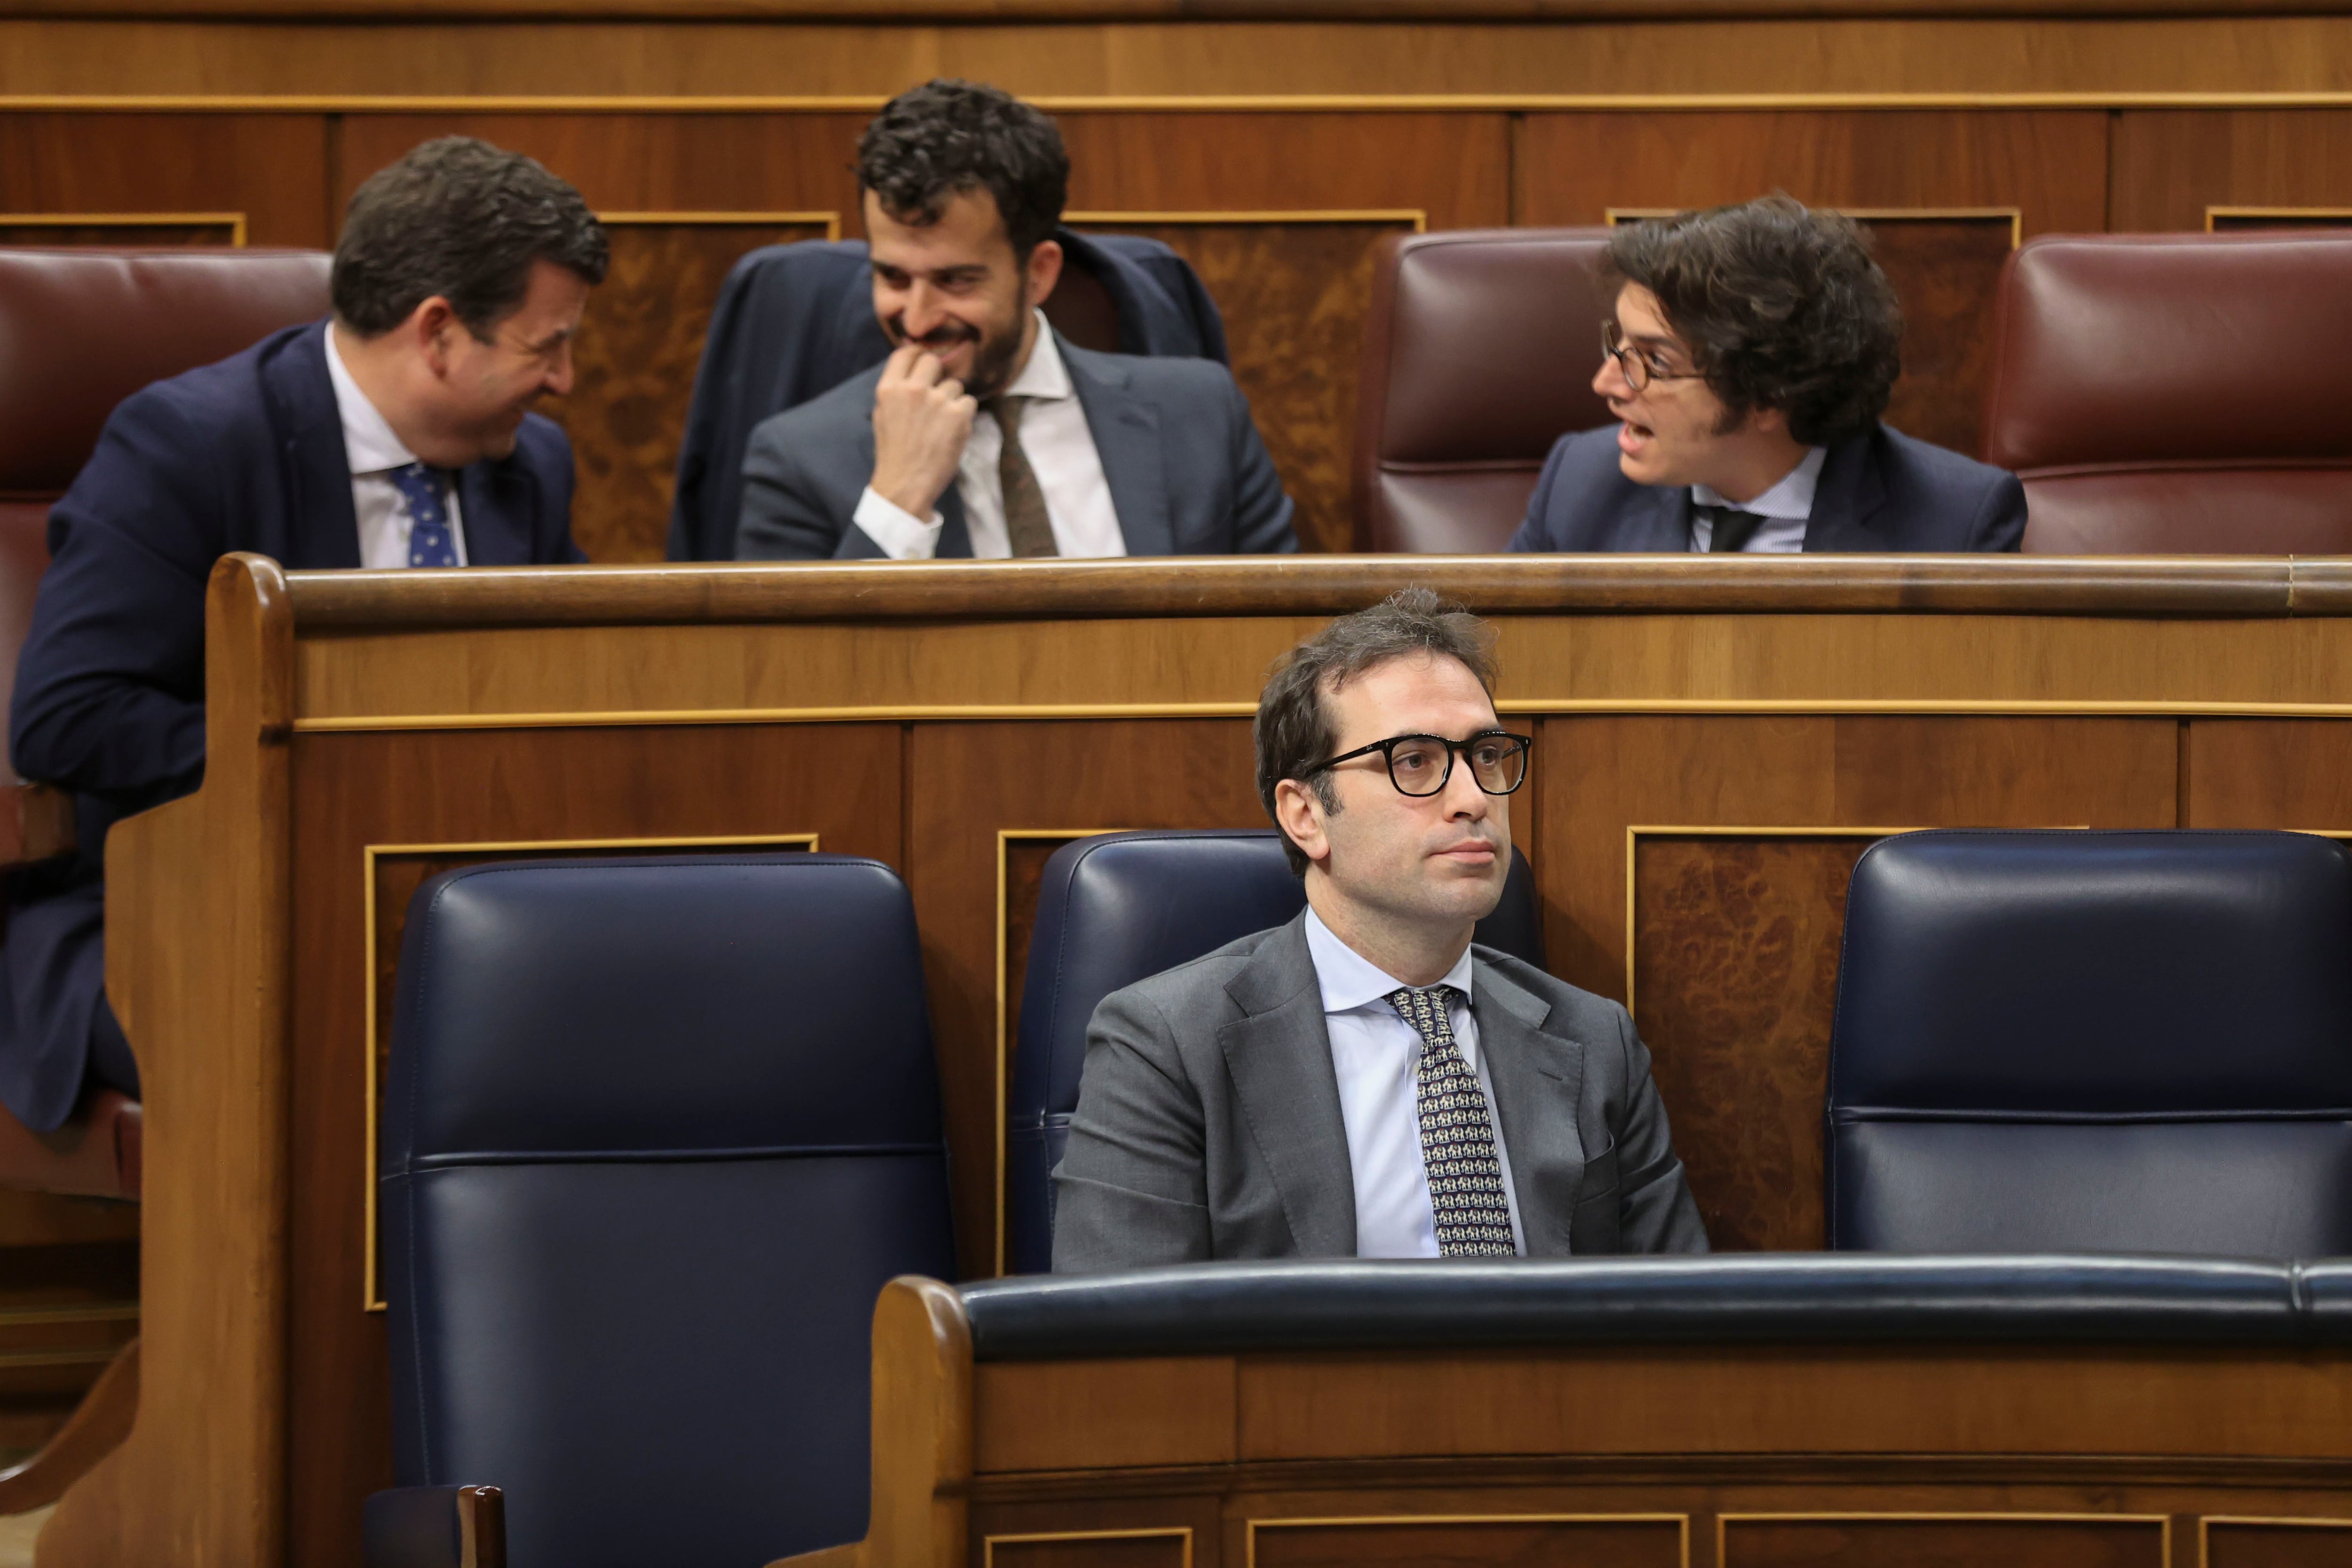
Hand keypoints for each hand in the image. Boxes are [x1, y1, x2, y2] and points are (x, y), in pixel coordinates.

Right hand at [869, 345, 975, 518]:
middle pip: (933, 361)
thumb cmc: (894, 452)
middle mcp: (912, 390)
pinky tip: (952, 432)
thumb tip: (913, 365)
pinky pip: (969, 402)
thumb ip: (896, 388)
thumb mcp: (883, 414)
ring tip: (941, 424)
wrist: (906, 485)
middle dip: (937, 375)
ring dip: (952, 400)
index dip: (918, 354)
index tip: (924, 361)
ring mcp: (937, 401)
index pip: (906, 353)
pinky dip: (965, 415)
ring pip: (954, 385)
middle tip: (936, 395)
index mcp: (889, 389)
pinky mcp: (958, 415)